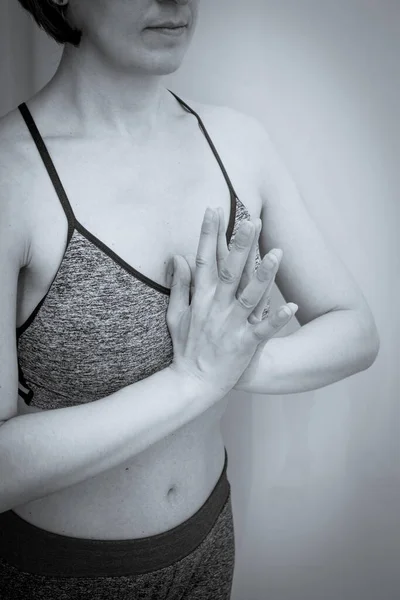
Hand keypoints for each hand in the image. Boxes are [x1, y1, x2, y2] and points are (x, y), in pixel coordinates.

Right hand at [179, 208, 297, 389]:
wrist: (191, 384)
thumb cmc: (185, 348)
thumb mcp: (175, 315)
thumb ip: (178, 285)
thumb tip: (179, 255)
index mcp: (200, 299)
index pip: (203, 260)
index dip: (208, 234)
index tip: (213, 210)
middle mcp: (216, 308)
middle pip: (230, 271)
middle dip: (241, 245)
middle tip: (253, 220)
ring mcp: (231, 326)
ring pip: (250, 296)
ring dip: (264, 275)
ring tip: (278, 253)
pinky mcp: (244, 344)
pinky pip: (263, 331)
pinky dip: (276, 319)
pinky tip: (291, 306)